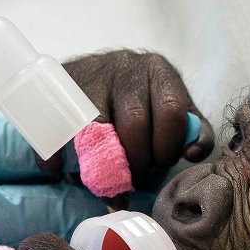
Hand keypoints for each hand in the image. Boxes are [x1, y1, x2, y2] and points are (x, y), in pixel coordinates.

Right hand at [46, 51, 215, 189]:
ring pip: (99, 130)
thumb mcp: (173, 109)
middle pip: (135, 124)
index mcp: (160, 72)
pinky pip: (59, 131)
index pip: (171, 113)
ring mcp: (92, 76)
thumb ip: (193, 132)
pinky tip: (58, 172)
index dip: (166, 148)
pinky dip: (55, 157)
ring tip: (105, 181)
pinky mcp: (61, 91)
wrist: (93, 74)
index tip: (159, 164)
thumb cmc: (143, 101)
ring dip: (103, 165)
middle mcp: (127, 68)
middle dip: (136, 162)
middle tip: (133, 178)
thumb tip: (192, 154)